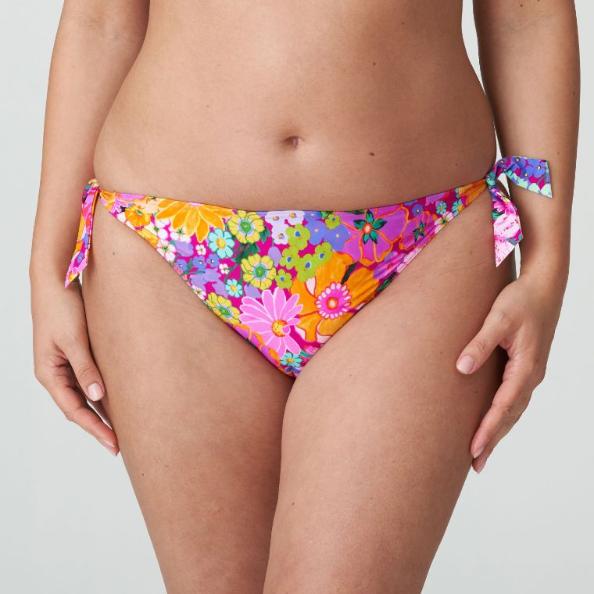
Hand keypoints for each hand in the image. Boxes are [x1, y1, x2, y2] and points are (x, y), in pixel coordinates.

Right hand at [31, 278, 118, 455]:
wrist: (56, 280)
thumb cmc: (61, 308)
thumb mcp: (74, 340)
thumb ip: (86, 368)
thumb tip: (98, 397)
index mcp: (49, 373)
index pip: (74, 410)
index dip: (95, 428)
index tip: (114, 444)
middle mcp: (56, 373)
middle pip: (79, 407)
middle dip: (100, 427)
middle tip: (122, 445)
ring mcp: (66, 364)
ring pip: (86, 396)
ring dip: (102, 412)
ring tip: (123, 429)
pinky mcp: (77, 354)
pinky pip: (90, 380)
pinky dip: (104, 393)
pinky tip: (119, 401)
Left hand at [455, 271, 563, 472]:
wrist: (544, 286)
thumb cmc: (521, 300)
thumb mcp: (498, 319)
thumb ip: (480, 343)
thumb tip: (462, 368)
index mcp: (526, 367)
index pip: (503, 406)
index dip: (488, 429)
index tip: (474, 449)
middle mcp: (531, 375)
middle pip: (510, 415)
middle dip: (493, 439)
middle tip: (475, 464)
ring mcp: (530, 373)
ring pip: (513, 410)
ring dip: (498, 431)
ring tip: (481, 452)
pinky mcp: (526, 367)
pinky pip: (513, 398)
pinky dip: (503, 415)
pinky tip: (493, 421)